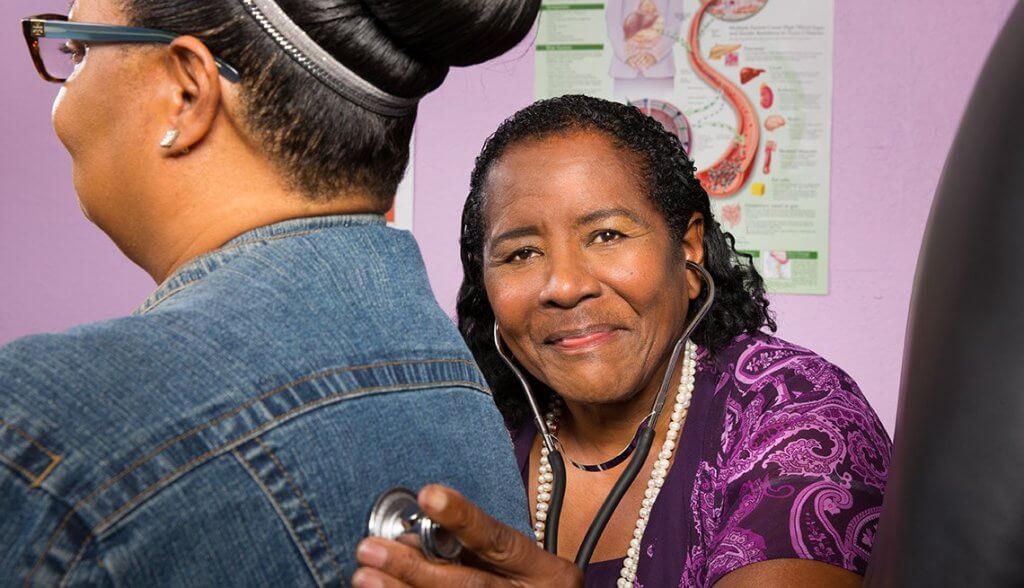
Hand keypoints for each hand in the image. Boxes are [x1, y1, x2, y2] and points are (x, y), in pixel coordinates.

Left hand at [353, 484, 582, 587]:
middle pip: (469, 586)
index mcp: (544, 572)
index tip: (428, 494)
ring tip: (364, 577)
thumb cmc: (524, 585)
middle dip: (415, 569)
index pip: (499, 540)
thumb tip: (409, 537)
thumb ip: (472, 547)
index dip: (463, 518)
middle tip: (370, 549)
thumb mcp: (514, 563)